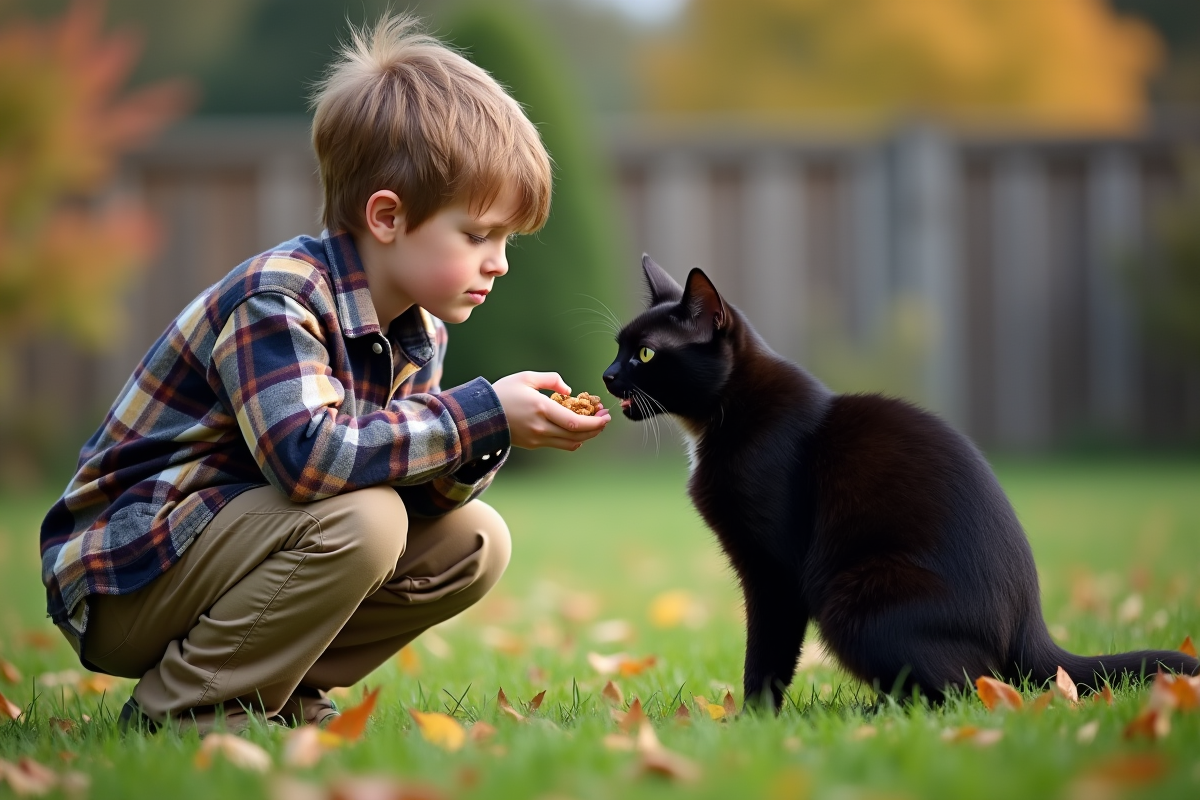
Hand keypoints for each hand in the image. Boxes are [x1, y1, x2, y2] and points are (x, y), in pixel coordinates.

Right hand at [492, 371, 609, 450]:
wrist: (481, 415)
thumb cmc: (503, 393)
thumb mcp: (526, 378)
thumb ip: (551, 380)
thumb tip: (569, 390)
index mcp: (541, 408)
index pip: (575, 422)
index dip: (594, 422)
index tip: (605, 415)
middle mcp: (541, 427)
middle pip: (577, 435)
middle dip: (596, 428)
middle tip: (605, 419)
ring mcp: (537, 438)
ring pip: (570, 443)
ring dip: (587, 435)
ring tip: (595, 424)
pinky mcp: (534, 444)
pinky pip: (559, 444)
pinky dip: (573, 439)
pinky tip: (577, 430)